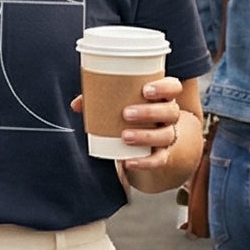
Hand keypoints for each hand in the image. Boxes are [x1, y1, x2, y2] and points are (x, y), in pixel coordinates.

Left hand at [71, 76, 186, 166]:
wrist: (149, 141)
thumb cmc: (133, 113)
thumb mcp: (121, 104)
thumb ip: (100, 100)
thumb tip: (76, 104)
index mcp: (162, 97)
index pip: (173, 87)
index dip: (164, 88)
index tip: (146, 90)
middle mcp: (169, 116)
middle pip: (170, 111)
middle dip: (150, 111)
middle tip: (126, 113)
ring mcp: (168, 136)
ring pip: (165, 135)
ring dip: (146, 135)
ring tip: (124, 136)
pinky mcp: (162, 155)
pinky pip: (158, 160)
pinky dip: (144, 162)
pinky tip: (129, 162)